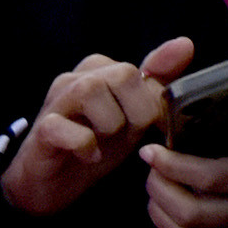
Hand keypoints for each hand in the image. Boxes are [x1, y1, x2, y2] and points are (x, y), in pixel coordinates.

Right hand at [1, 37, 194, 213]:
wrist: (52, 183)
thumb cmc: (96, 144)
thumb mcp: (135, 115)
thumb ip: (158, 82)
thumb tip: (185, 44)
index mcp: (102, 71)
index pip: (141, 71)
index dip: (154, 105)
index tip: (152, 128)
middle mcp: (77, 78)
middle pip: (123, 74)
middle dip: (136, 112)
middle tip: (127, 134)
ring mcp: (56, 102)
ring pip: (92, 91)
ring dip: (110, 125)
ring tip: (105, 142)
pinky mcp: (42, 129)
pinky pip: (66, 128)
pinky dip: (85, 145)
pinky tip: (89, 156)